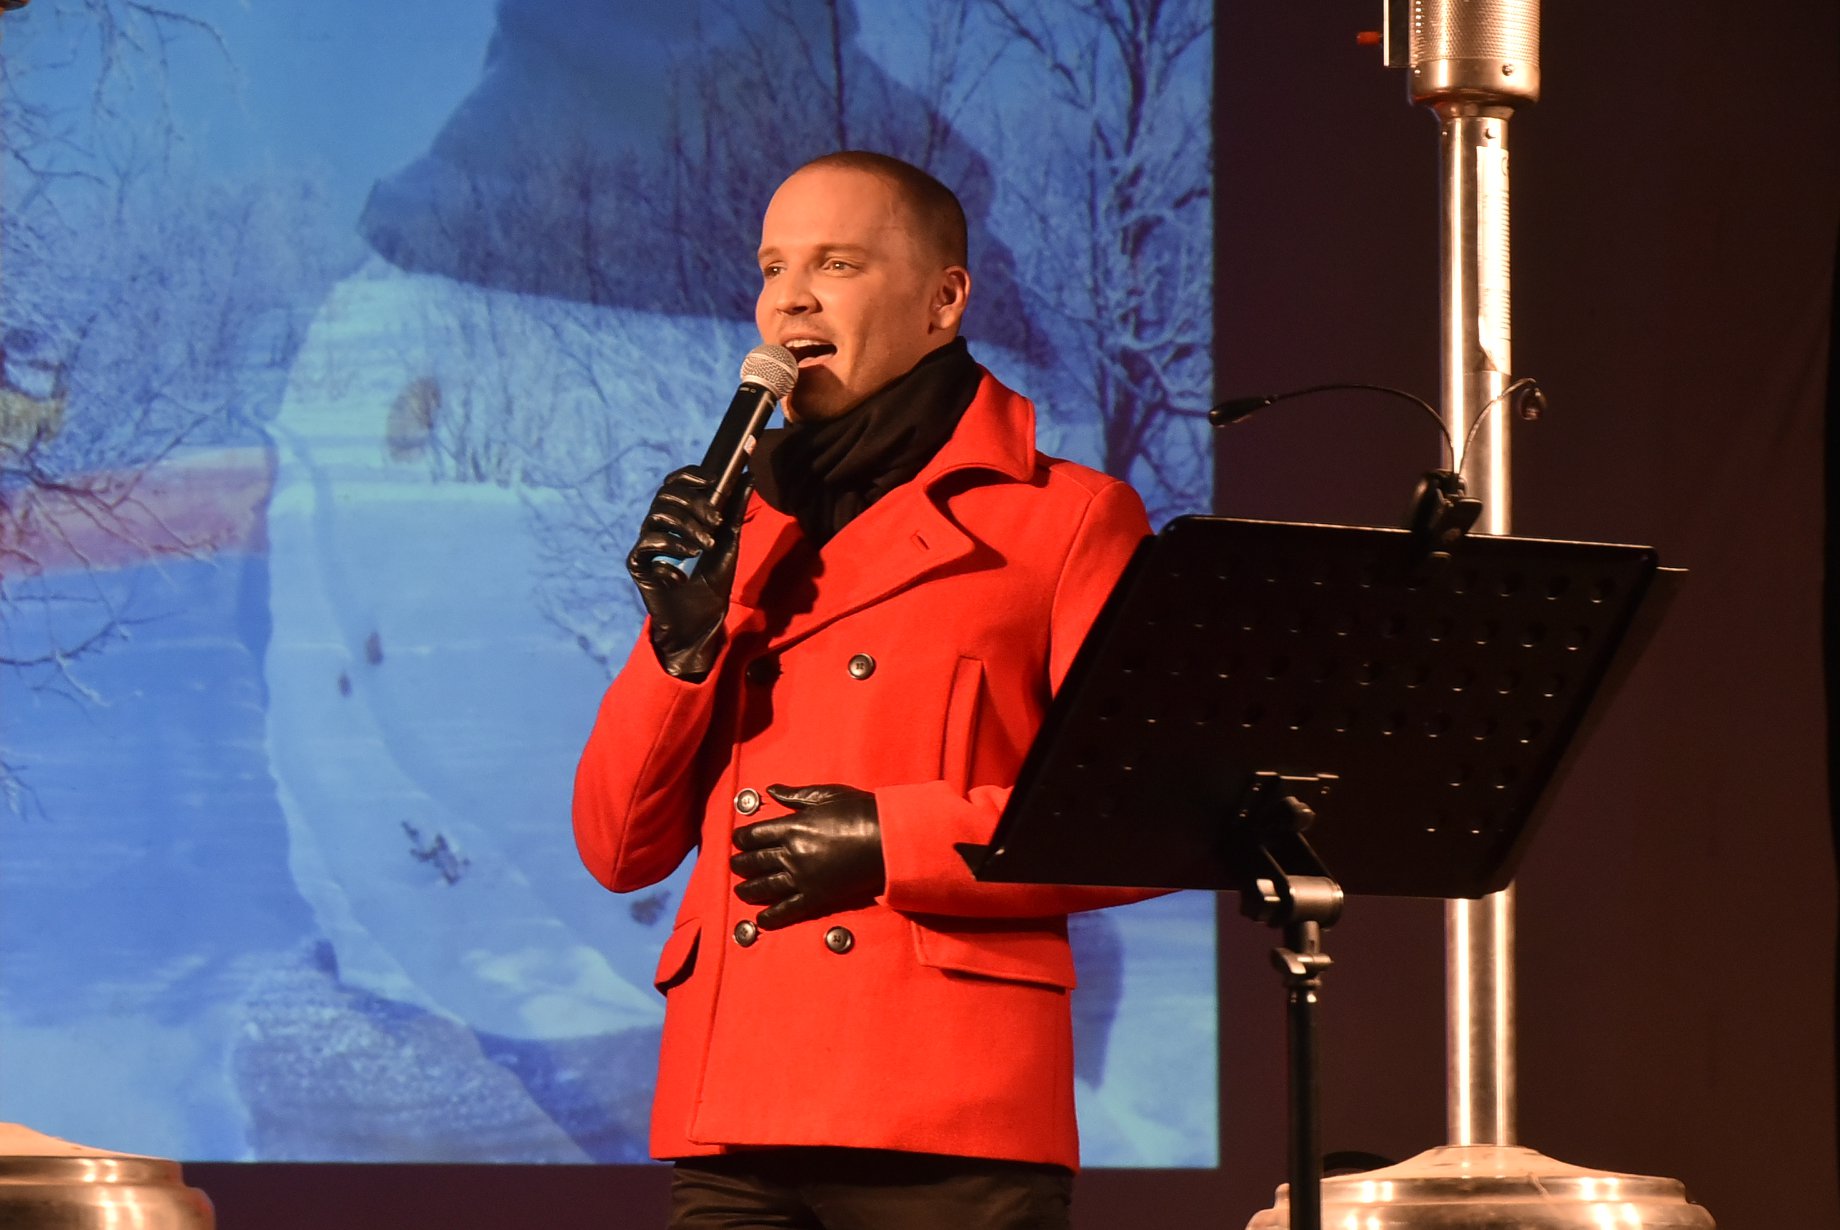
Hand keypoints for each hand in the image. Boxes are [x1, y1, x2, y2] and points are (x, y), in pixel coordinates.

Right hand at [626, 466, 749, 679]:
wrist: (702, 621)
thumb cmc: (713, 581)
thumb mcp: (729, 541)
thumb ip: (735, 510)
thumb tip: (749, 475)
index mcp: (678, 516)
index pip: (674, 483)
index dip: (690, 475)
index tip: (713, 480)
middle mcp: (658, 526)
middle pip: (666, 495)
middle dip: (694, 504)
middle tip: (716, 523)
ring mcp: (647, 544)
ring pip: (657, 516)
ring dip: (686, 527)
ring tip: (704, 548)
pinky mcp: (638, 564)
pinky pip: (648, 545)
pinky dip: (671, 553)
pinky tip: (683, 576)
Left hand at [730, 784, 884, 929]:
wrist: (886, 840)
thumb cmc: (860, 812)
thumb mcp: (827, 795)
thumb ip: (795, 795)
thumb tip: (771, 790)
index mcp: (792, 827)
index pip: (754, 835)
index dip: (741, 839)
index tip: (737, 841)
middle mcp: (792, 854)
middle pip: (754, 862)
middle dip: (740, 864)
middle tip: (735, 865)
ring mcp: (802, 878)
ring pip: (765, 887)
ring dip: (748, 890)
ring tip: (740, 891)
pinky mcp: (816, 897)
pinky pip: (788, 910)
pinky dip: (772, 916)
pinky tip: (761, 920)